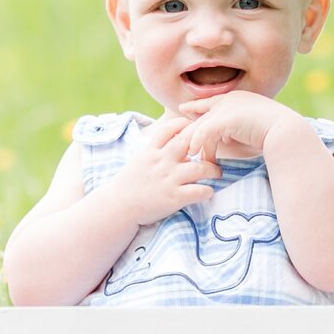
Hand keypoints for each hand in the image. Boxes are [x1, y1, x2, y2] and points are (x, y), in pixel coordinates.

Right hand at [101, 114, 222, 226]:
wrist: (117, 208)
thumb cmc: (128, 185)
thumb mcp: (139, 161)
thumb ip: (156, 152)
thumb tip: (175, 146)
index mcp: (151, 152)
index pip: (169, 129)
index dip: (184, 125)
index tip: (194, 129)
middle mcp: (161, 162)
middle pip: (189, 142)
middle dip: (204, 143)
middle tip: (213, 150)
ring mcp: (168, 180)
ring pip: (200, 168)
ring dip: (213, 170)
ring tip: (217, 173)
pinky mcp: (173, 198)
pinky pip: (198, 192)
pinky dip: (207, 191)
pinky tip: (208, 192)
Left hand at [174, 92, 303, 165]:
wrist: (286, 131)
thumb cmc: (275, 131)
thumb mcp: (251, 126)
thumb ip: (236, 129)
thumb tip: (226, 138)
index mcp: (236, 97)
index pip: (211, 102)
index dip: (196, 107)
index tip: (184, 109)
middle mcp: (228, 99)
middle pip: (201, 115)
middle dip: (190, 129)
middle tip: (182, 143)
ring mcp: (226, 108)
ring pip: (200, 126)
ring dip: (195, 143)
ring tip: (191, 157)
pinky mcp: (224, 120)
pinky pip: (203, 133)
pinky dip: (197, 143)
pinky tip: (194, 153)